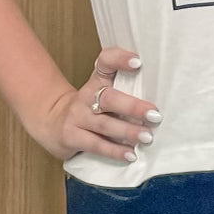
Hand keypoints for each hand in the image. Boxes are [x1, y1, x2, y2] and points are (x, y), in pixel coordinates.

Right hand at [31, 45, 160, 162]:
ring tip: (147, 137)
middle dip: (133, 107)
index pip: (105, 62)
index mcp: (97, 82)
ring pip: (104, 124)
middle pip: (108, 98)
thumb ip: (125, 93)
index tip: (138, 62)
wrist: (51, 122)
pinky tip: (130, 155)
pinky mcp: (70, 137)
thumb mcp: (101, 94)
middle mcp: (86, 97)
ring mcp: (77, 117)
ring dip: (127, 132)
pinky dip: (114, 151)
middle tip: (154, 114)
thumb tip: (161, 104)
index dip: (119, 59)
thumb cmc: (89, 109)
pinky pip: (95, 145)